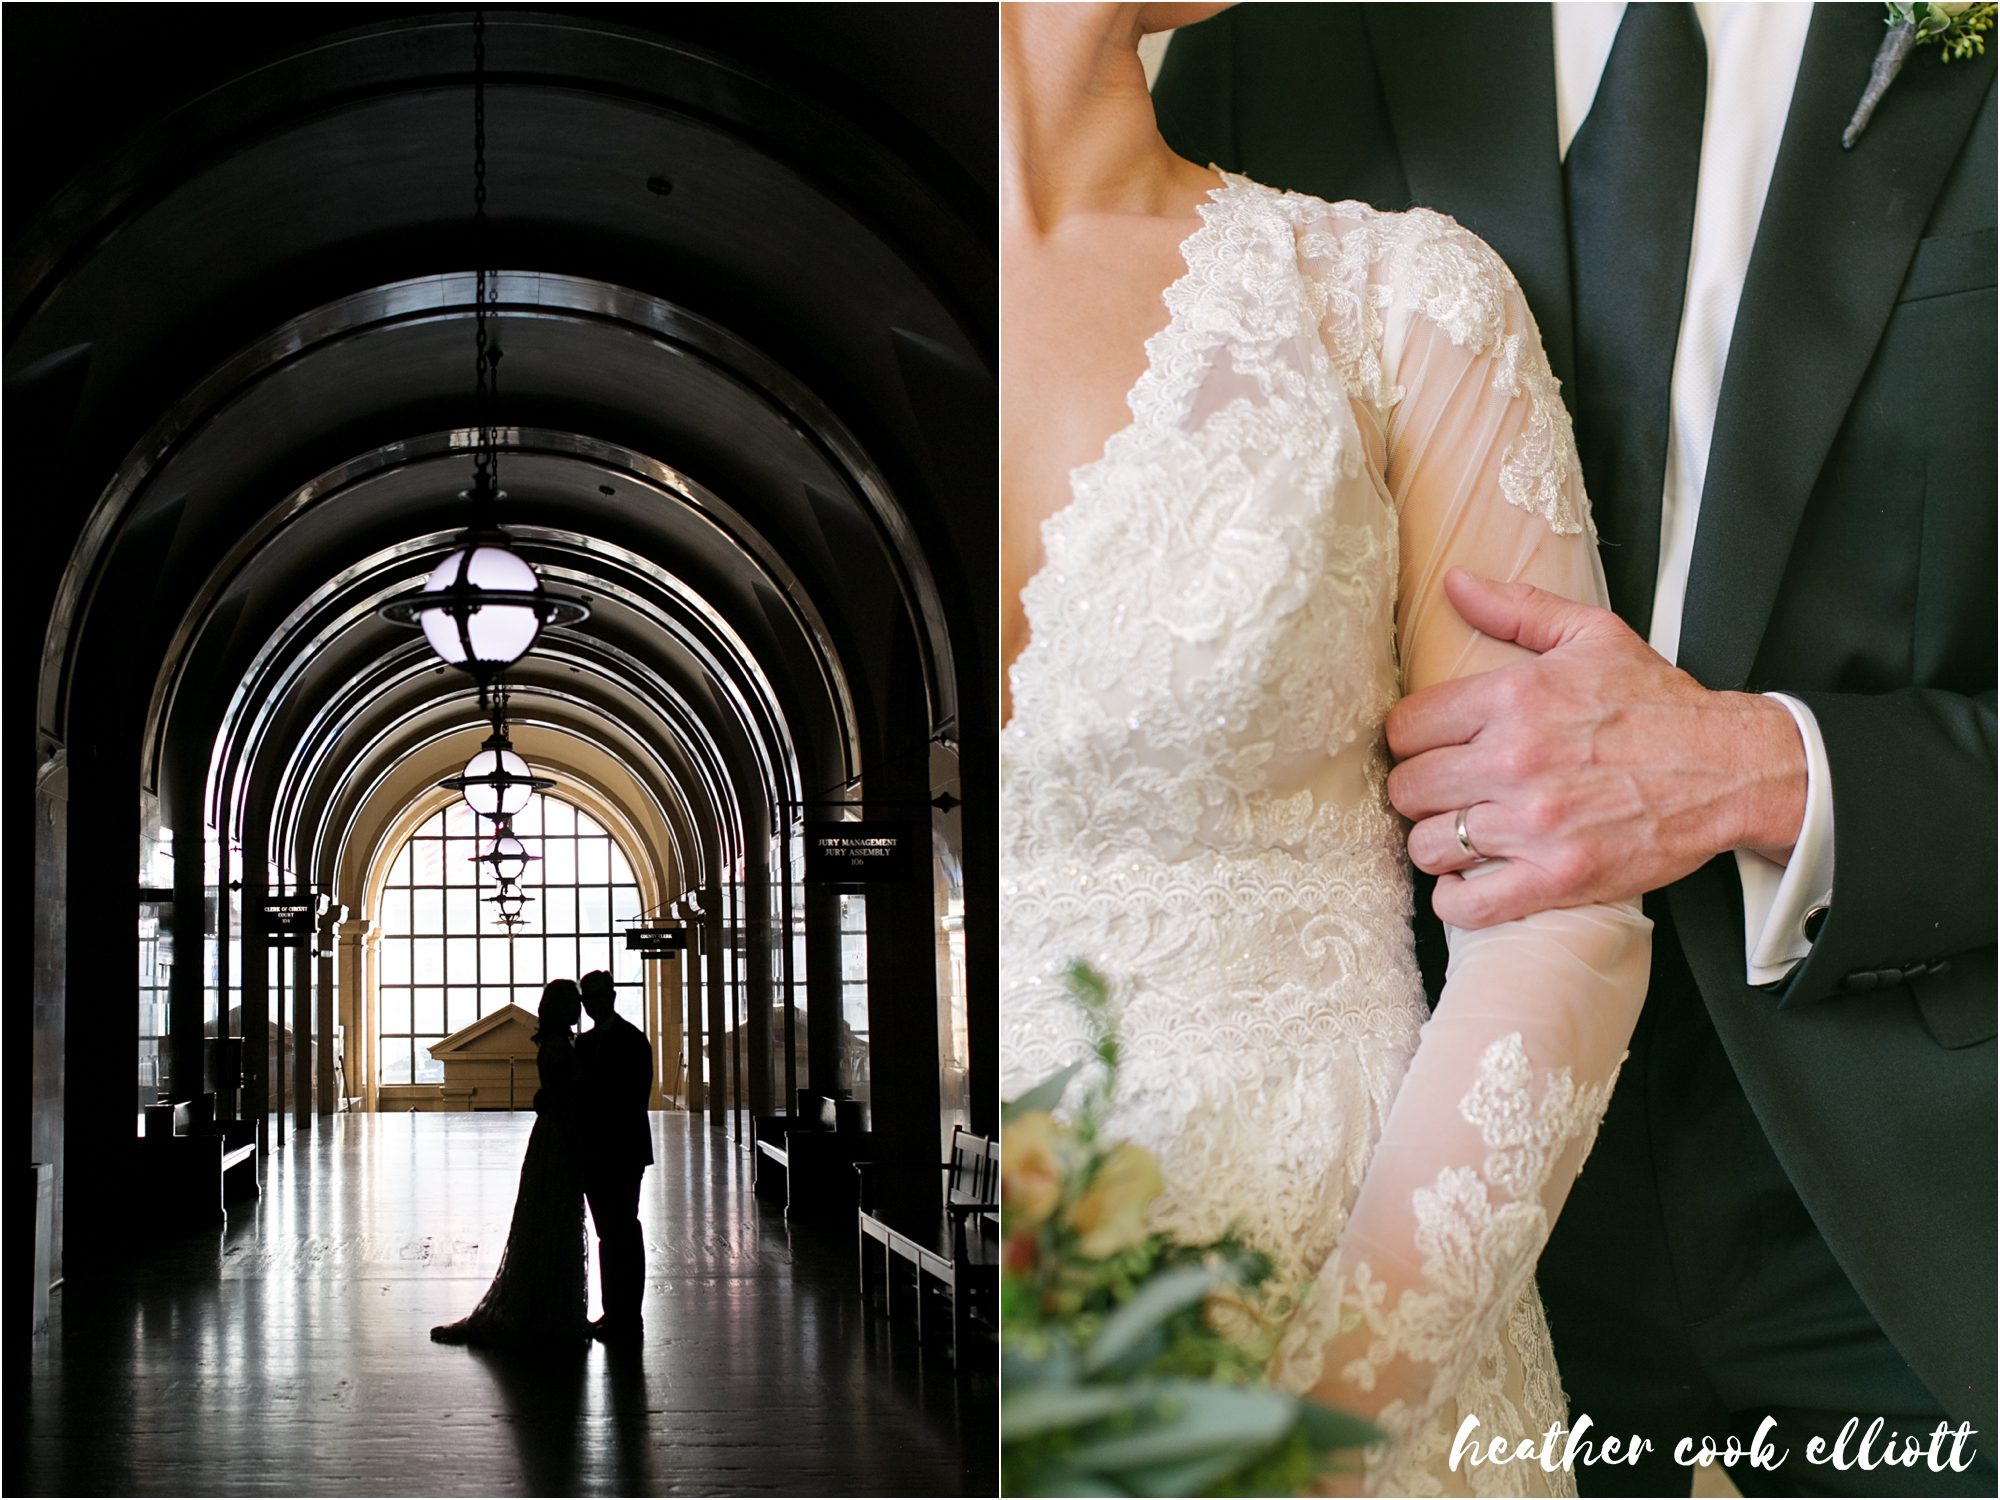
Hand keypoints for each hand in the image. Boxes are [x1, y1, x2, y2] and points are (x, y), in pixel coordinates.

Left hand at [1386, 569, 1806, 928]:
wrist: (1731, 768)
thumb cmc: (1659, 704)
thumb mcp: (1592, 636)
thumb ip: (1517, 608)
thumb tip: (1455, 582)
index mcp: (1513, 698)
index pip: (1404, 728)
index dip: (1409, 741)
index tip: (1428, 749)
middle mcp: (1516, 760)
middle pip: (1407, 789)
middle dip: (1417, 792)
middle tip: (1443, 793)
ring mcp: (1536, 824)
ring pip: (1428, 846)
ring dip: (1436, 843)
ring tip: (1460, 834)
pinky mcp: (1559, 877)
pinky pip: (1470, 903)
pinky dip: (1458, 899)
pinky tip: (1470, 880)